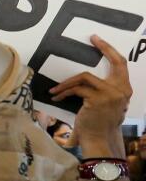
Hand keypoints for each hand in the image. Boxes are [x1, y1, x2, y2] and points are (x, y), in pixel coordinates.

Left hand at [50, 35, 131, 158]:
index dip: (110, 50)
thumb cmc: (98, 124)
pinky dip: (64, 91)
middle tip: (93, 39)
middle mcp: (122, 89)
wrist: (99, 141)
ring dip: (66, 84)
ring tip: (55, 91)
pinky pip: (77, 88)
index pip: (121, 65)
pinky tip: (56, 96)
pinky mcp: (98, 99)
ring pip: (84, 77)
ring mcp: (111, 93)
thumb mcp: (105, 104)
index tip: (98, 39)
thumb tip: (83, 80)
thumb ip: (101, 91)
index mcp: (124, 89)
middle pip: (115, 62)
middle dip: (104, 47)